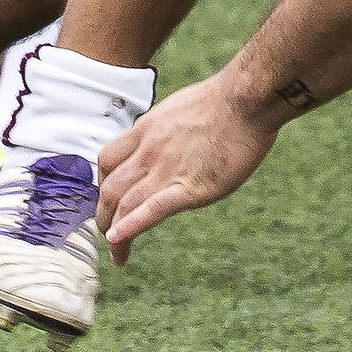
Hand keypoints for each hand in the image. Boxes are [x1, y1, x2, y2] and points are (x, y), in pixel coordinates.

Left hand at [96, 72, 282, 262]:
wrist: (248, 98)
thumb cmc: (226, 100)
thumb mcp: (181, 107)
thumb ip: (167, 129)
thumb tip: (168, 139)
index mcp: (147, 129)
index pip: (107, 161)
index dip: (103, 184)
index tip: (110, 198)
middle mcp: (148, 151)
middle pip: (109, 189)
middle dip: (104, 215)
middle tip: (109, 232)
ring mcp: (166, 170)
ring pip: (124, 204)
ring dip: (114, 232)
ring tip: (118, 252)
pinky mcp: (189, 188)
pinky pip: (151, 211)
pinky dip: (131, 228)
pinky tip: (120, 243)